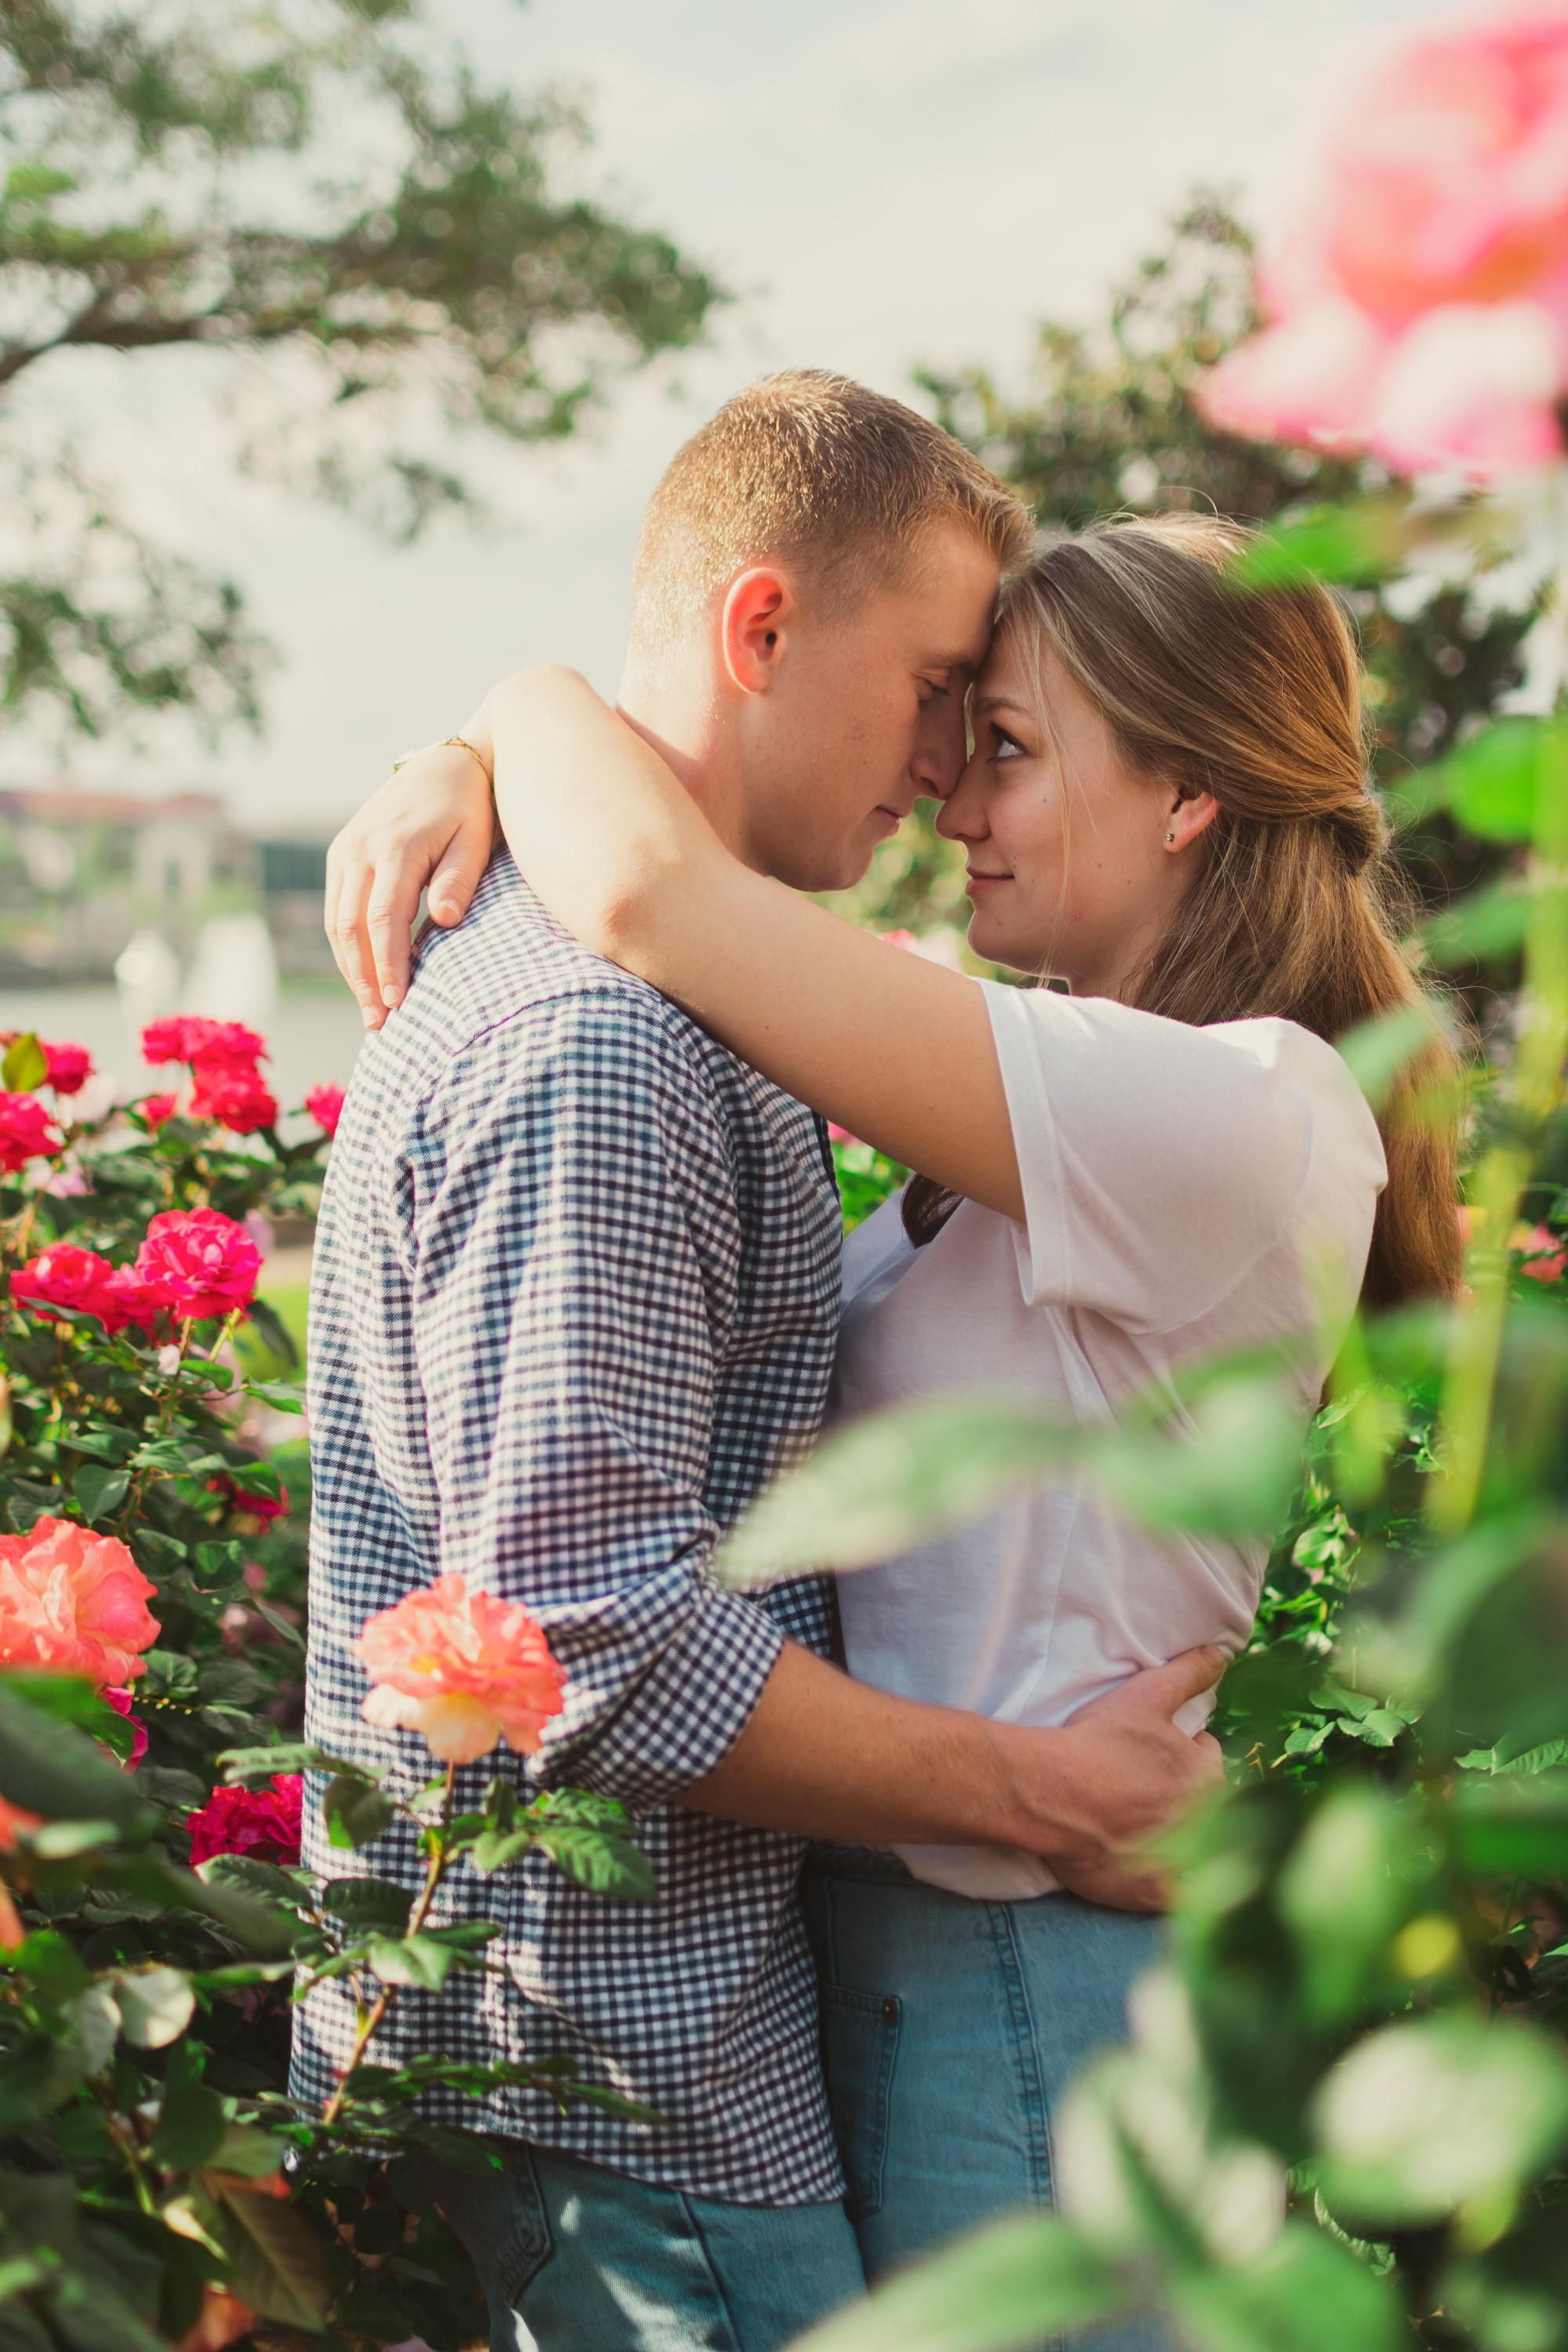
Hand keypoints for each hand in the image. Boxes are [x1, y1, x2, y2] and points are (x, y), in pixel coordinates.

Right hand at [325, 740, 495, 1026]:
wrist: (448, 762)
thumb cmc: (471, 807)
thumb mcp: (475, 839)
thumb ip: (459, 878)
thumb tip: (444, 920)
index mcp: (394, 846)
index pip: (383, 917)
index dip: (387, 964)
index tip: (398, 1003)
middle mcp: (360, 847)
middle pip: (349, 926)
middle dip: (362, 979)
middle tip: (379, 1024)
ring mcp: (345, 850)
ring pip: (335, 922)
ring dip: (350, 969)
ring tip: (371, 1010)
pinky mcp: (342, 854)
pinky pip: (336, 909)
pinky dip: (347, 946)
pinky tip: (365, 975)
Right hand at [1012, 1645, 1227, 1912]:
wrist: (1048, 1794)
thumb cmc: (1097, 1742)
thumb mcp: (1147, 1695)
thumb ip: (1189, 1674)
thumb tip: (1223, 1653)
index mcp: (1206, 1774)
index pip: (1208, 1757)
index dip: (1183, 1750)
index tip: (1154, 1752)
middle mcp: (1202, 1821)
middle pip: (1203, 1803)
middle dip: (1183, 1795)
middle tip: (1142, 1786)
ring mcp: (1179, 1861)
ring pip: (1194, 1850)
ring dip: (1179, 1839)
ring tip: (1142, 1826)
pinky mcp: (1153, 1892)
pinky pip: (1178, 1897)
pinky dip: (1175, 1889)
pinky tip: (1153, 1872)